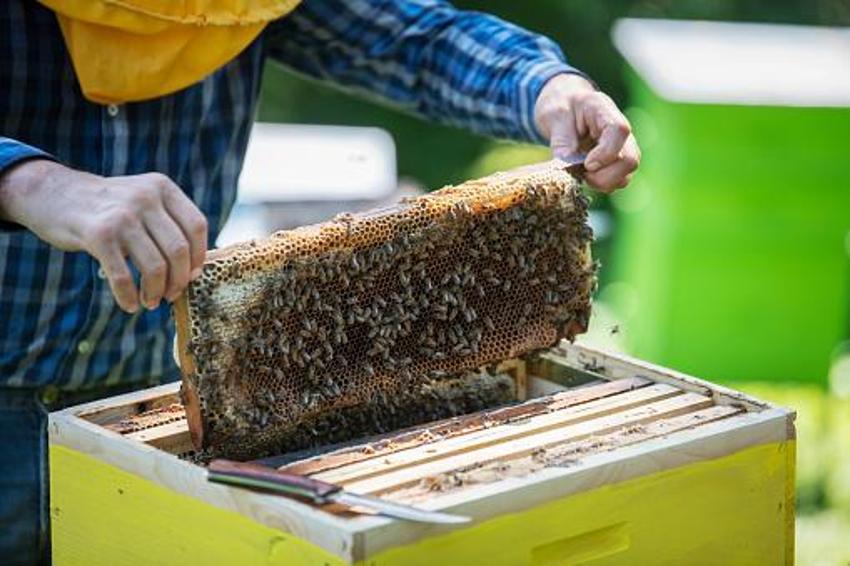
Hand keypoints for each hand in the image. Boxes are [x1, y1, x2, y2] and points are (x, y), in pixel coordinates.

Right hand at [0, 159, 206, 312]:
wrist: (53, 193)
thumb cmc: (107, 207)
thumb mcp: (142, 198)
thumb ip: (167, 223)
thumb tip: (194, 270)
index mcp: (162, 187)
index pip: (196, 226)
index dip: (198, 256)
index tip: (192, 276)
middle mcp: (145, 198)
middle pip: (178, 250)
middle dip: (179, 280)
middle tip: (170, 295)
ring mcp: (122, 216)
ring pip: (155, 266)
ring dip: (155, 292)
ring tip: (150, 302)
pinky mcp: (99, 236)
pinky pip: (123, 276)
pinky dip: (129, 297)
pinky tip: (130, 304)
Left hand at [534, 73, 639, 191]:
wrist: (565, 105)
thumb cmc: (560, 107)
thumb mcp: (553, 118)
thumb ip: (561, 143)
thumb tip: (568, 169)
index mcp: (603, 109)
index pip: (620, 130)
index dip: (606, 153)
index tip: (586, 164)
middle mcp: (619, 128)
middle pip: (630, 158)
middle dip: (604, 176)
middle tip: (581, 174)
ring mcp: (622, 145)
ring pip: (627, 173)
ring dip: (603, 182)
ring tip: (582, 174)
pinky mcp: (618, 160)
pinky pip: (619, 180)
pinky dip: (603, 185)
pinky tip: (587, 176)